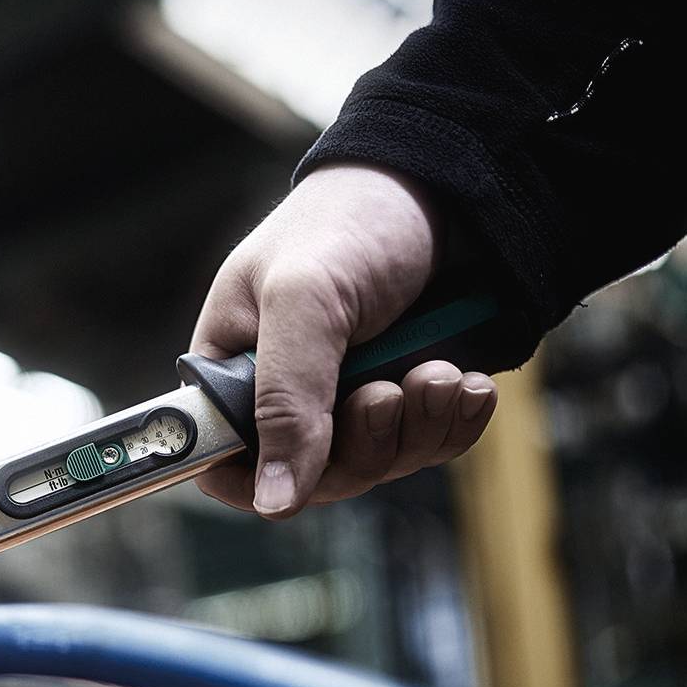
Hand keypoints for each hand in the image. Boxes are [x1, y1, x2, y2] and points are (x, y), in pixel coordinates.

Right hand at [190, 161, 498, 518]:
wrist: (445, 186)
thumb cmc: (350, 222)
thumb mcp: (305, 301)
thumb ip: (284, 399)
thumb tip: (272, 500)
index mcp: (232, 369)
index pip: (221, 462)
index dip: (255, 480)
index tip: (302, 472)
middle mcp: (287, 393)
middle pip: (313, 478)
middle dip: (363, 444)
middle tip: (387, 393)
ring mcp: (350, 399)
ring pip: (379, 465)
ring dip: (418, 428)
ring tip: (439, 372)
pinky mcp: (411, 397)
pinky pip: (429, 446)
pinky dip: (452, 421)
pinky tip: (465, 384)